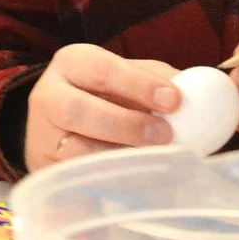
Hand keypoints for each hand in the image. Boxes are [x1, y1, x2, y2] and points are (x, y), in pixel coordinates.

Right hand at [23, 43, 181, 170]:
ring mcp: (42, 136)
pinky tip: (135, 175)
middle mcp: (48, 95)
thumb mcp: (124, 78)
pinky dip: (109, 176)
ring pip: (74, 149)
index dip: (139, 84)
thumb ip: (156, 79)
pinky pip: (77, 176)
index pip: (103, 69)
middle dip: (126, 124)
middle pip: (77, 109)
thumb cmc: (102, 97)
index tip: (175, 100)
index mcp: (72, 63)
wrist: (57, 128)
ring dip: (119, 156)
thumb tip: (196, 89)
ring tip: (154, 158)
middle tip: (166, 134)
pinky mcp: (45, 170)